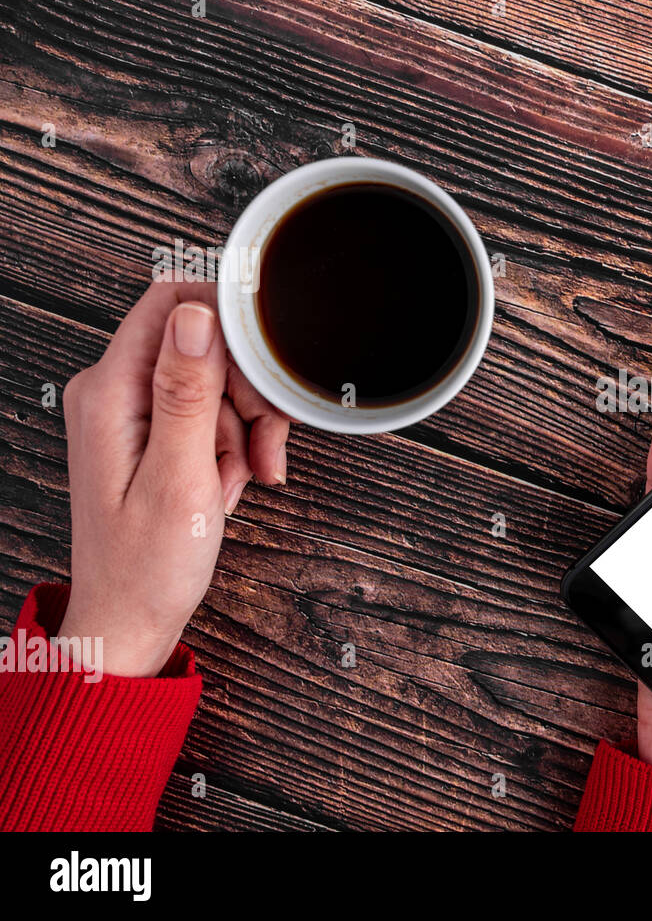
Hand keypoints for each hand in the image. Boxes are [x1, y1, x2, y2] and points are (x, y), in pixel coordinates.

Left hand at [57, 277, 290, 676]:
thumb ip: (188, 393)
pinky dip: (232, 443)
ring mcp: (130, 411)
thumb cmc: (147, 565)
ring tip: (246, 476)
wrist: (128, 618)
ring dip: (246, 425)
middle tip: (265, 447)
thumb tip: (197, 315)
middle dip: (249, 391)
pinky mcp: (149, 432)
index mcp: (110, 392)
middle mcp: (113, 391)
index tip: (271, 363)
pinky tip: (231, 480)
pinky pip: (208, 413)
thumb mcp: (179, 477)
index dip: (231, 322)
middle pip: (204, 344)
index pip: (172, 303)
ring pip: (215, 381)